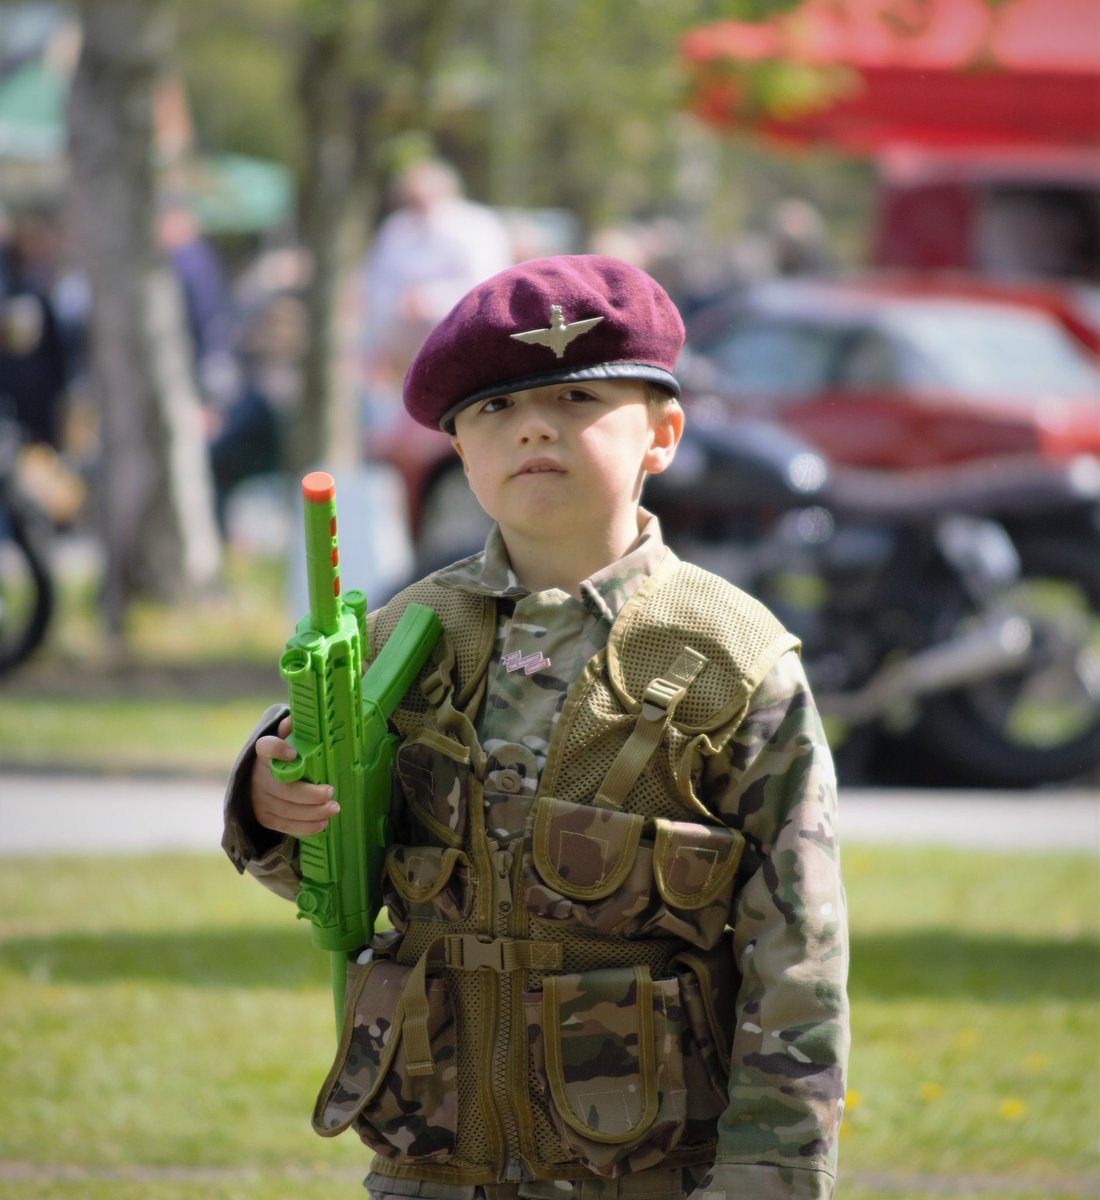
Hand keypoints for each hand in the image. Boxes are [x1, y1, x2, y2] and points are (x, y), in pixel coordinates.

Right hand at [250, 715, 339, 835]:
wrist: (257, 780)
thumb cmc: (281, 758)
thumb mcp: (285, 739)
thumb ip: (293, 729)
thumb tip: (299, 717)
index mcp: (264, 753)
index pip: (266, 747)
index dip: (277, 750)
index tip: (293, 753)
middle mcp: (258, 777)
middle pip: (282, 788)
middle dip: (309, 793)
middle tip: (330, 791)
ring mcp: (260, 799)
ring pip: (286, 809)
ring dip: (312, 812)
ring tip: (333, 808)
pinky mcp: (264, 817)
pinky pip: (285, 825)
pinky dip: (305, 827)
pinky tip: (323, 823)